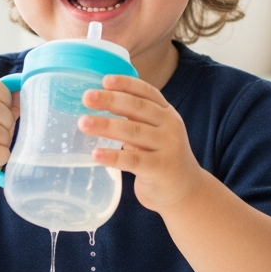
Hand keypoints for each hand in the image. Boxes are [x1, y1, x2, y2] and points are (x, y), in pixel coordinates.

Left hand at [78, 74, 204, 212]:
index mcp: (167, 113)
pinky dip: (113, 156)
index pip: (147, 92)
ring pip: (133, 132)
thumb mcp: (156, 133)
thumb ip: (136, 119)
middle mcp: (170, 126)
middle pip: (138, 108)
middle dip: (110, 100)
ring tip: (83, 123)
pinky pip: (132, 160)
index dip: (126, 84)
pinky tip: (95, 154)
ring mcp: (168, 147)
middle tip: (86, 97)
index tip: (104, 80)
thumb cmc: (162, 157)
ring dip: (106, 126)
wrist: (187, 191)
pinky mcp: (160, 169)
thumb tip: (98, 103)